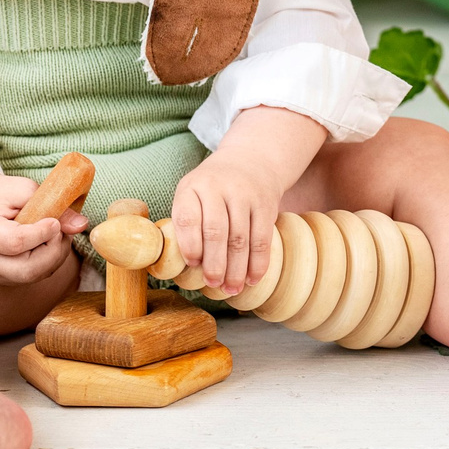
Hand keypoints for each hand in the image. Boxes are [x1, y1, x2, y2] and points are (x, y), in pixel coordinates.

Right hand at [0, 171, 85, 285]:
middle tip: (59, 228)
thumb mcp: (24, 190)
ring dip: (55, 255)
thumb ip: (51, 203)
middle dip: (53, 250)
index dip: (41, 234)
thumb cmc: (0, 195)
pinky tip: (49, 242)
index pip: (15, 243)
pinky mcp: (6, 278)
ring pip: (34, 276)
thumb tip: (81, 225)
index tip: (54, 221)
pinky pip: (34, 276)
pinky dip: (49, 261)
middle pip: (27, 269)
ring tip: (56, 232)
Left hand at [171, 150, 291, 297]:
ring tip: (231, 288)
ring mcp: (244, 194)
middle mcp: (218, 187)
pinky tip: (252, 278)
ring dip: (236, 269)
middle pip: (216, 232)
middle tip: (213, 284)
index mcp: (192, 187)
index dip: (190, 245)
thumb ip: (186, 224)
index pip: (188, 218)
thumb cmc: (212, 188)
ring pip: (240, 238)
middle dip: (214, 264)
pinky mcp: (266, 204)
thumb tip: (183, 267)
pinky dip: (258, 262)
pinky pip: (262, 238)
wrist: (250, 160)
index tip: (193, 265)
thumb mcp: (192, 193)